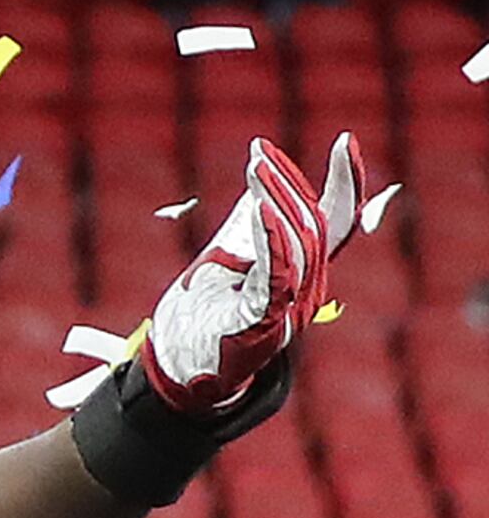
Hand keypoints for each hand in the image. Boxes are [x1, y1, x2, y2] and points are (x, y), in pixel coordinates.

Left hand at [138, 134, 365, 415]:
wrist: (172, 377)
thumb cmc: (197, 321)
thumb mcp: (222, 263)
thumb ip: (244, 229)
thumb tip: (258, 185)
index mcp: (297, 274)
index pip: (334, 221)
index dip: (345, 182)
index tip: (343, 141)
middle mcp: (302, 291)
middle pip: (314, 226)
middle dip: (289, 184)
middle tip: (260, 154)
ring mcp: (286, 310)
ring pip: (300, 247)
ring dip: (278, 202)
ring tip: (257, 169)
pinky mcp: (262, 325)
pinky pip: (277, 278)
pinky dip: (272, 241)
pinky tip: (261, 209)